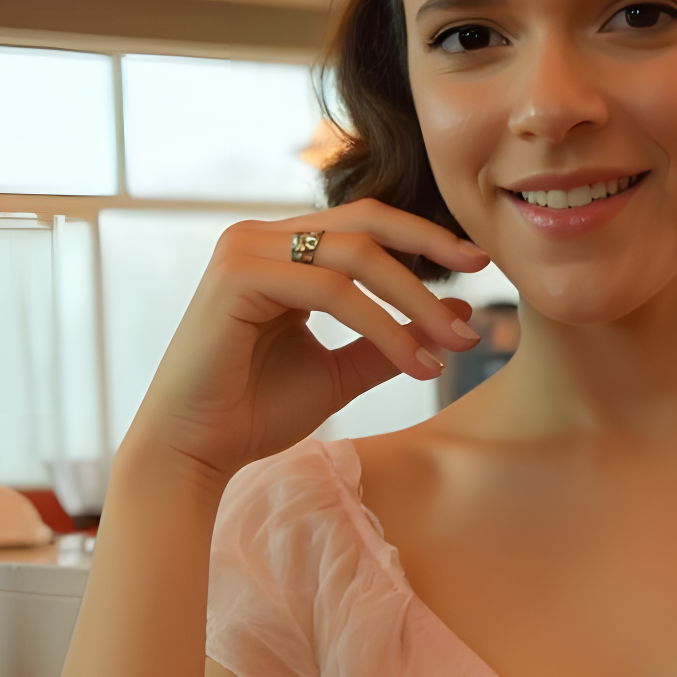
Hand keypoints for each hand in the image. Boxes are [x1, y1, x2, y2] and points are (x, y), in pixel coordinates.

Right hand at [124, 200, 490, 482]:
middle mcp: (258, 238)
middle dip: (430, 251)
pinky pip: (331, 290)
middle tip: (483, 278)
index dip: (424, 238)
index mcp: (279, 250)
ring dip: (414, 301)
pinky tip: (414, 360)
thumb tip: (459, 314)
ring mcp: (243, 250)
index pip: (364, 224)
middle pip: (366, 223)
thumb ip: (389, 339)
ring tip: (452, 344)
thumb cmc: (253, 414)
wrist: (194, 452)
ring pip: (354, 256)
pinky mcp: (235, 276)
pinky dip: (382, 324)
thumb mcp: (339, 372)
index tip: (478, 265)